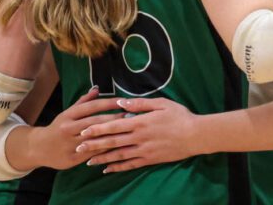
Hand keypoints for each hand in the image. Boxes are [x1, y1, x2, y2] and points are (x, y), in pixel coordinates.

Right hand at [17, 87, 125, 170]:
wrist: (39, 148)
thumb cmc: (58, 127)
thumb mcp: (67, 113)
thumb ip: (83, 102)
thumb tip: (97, 88)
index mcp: (68, 115)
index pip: (91, 107)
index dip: (108, 103)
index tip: (123, 101)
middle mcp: (68, 129)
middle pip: (95, 122)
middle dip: (115, 118)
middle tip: (131, 115)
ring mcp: (70, 144)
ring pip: (95, 138)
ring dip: (113, 134)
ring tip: (128, 129)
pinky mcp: (72, 158)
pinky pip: (92, 153)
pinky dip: (105, 148)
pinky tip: (118, 144)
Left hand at [77, 97, 202, 173]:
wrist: (195, 135)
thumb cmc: (179, 116)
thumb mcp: (161, 104)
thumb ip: (139, 104)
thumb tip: (120, 103)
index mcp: (140, 122)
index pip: (113, 126)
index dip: (97, 128)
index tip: (83, 130)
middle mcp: (139, 138)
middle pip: (112, 142)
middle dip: (93, 145)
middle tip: (78, 148)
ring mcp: (143, 150)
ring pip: (118, 155)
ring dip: (102, 158)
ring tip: (88, 161)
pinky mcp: (149, 160)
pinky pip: (130, 165)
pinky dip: (117, 167)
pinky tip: (107, 169)